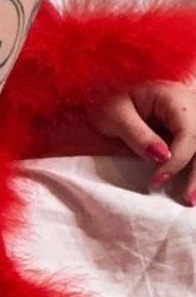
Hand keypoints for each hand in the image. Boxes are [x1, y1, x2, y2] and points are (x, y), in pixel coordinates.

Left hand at [89, 80, 195, 202]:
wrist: (110, 97)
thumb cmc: (109, 103)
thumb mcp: (115, 116)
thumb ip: (138, 135)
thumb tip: (161, 156)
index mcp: (173, 97)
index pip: (188, 131)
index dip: (177, 159)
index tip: (157, 180)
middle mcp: (191, 105)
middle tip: (187, 199)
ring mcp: (194, 118)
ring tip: (191, 199)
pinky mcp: (191, 131)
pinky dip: (195, 168)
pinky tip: (193, 188)